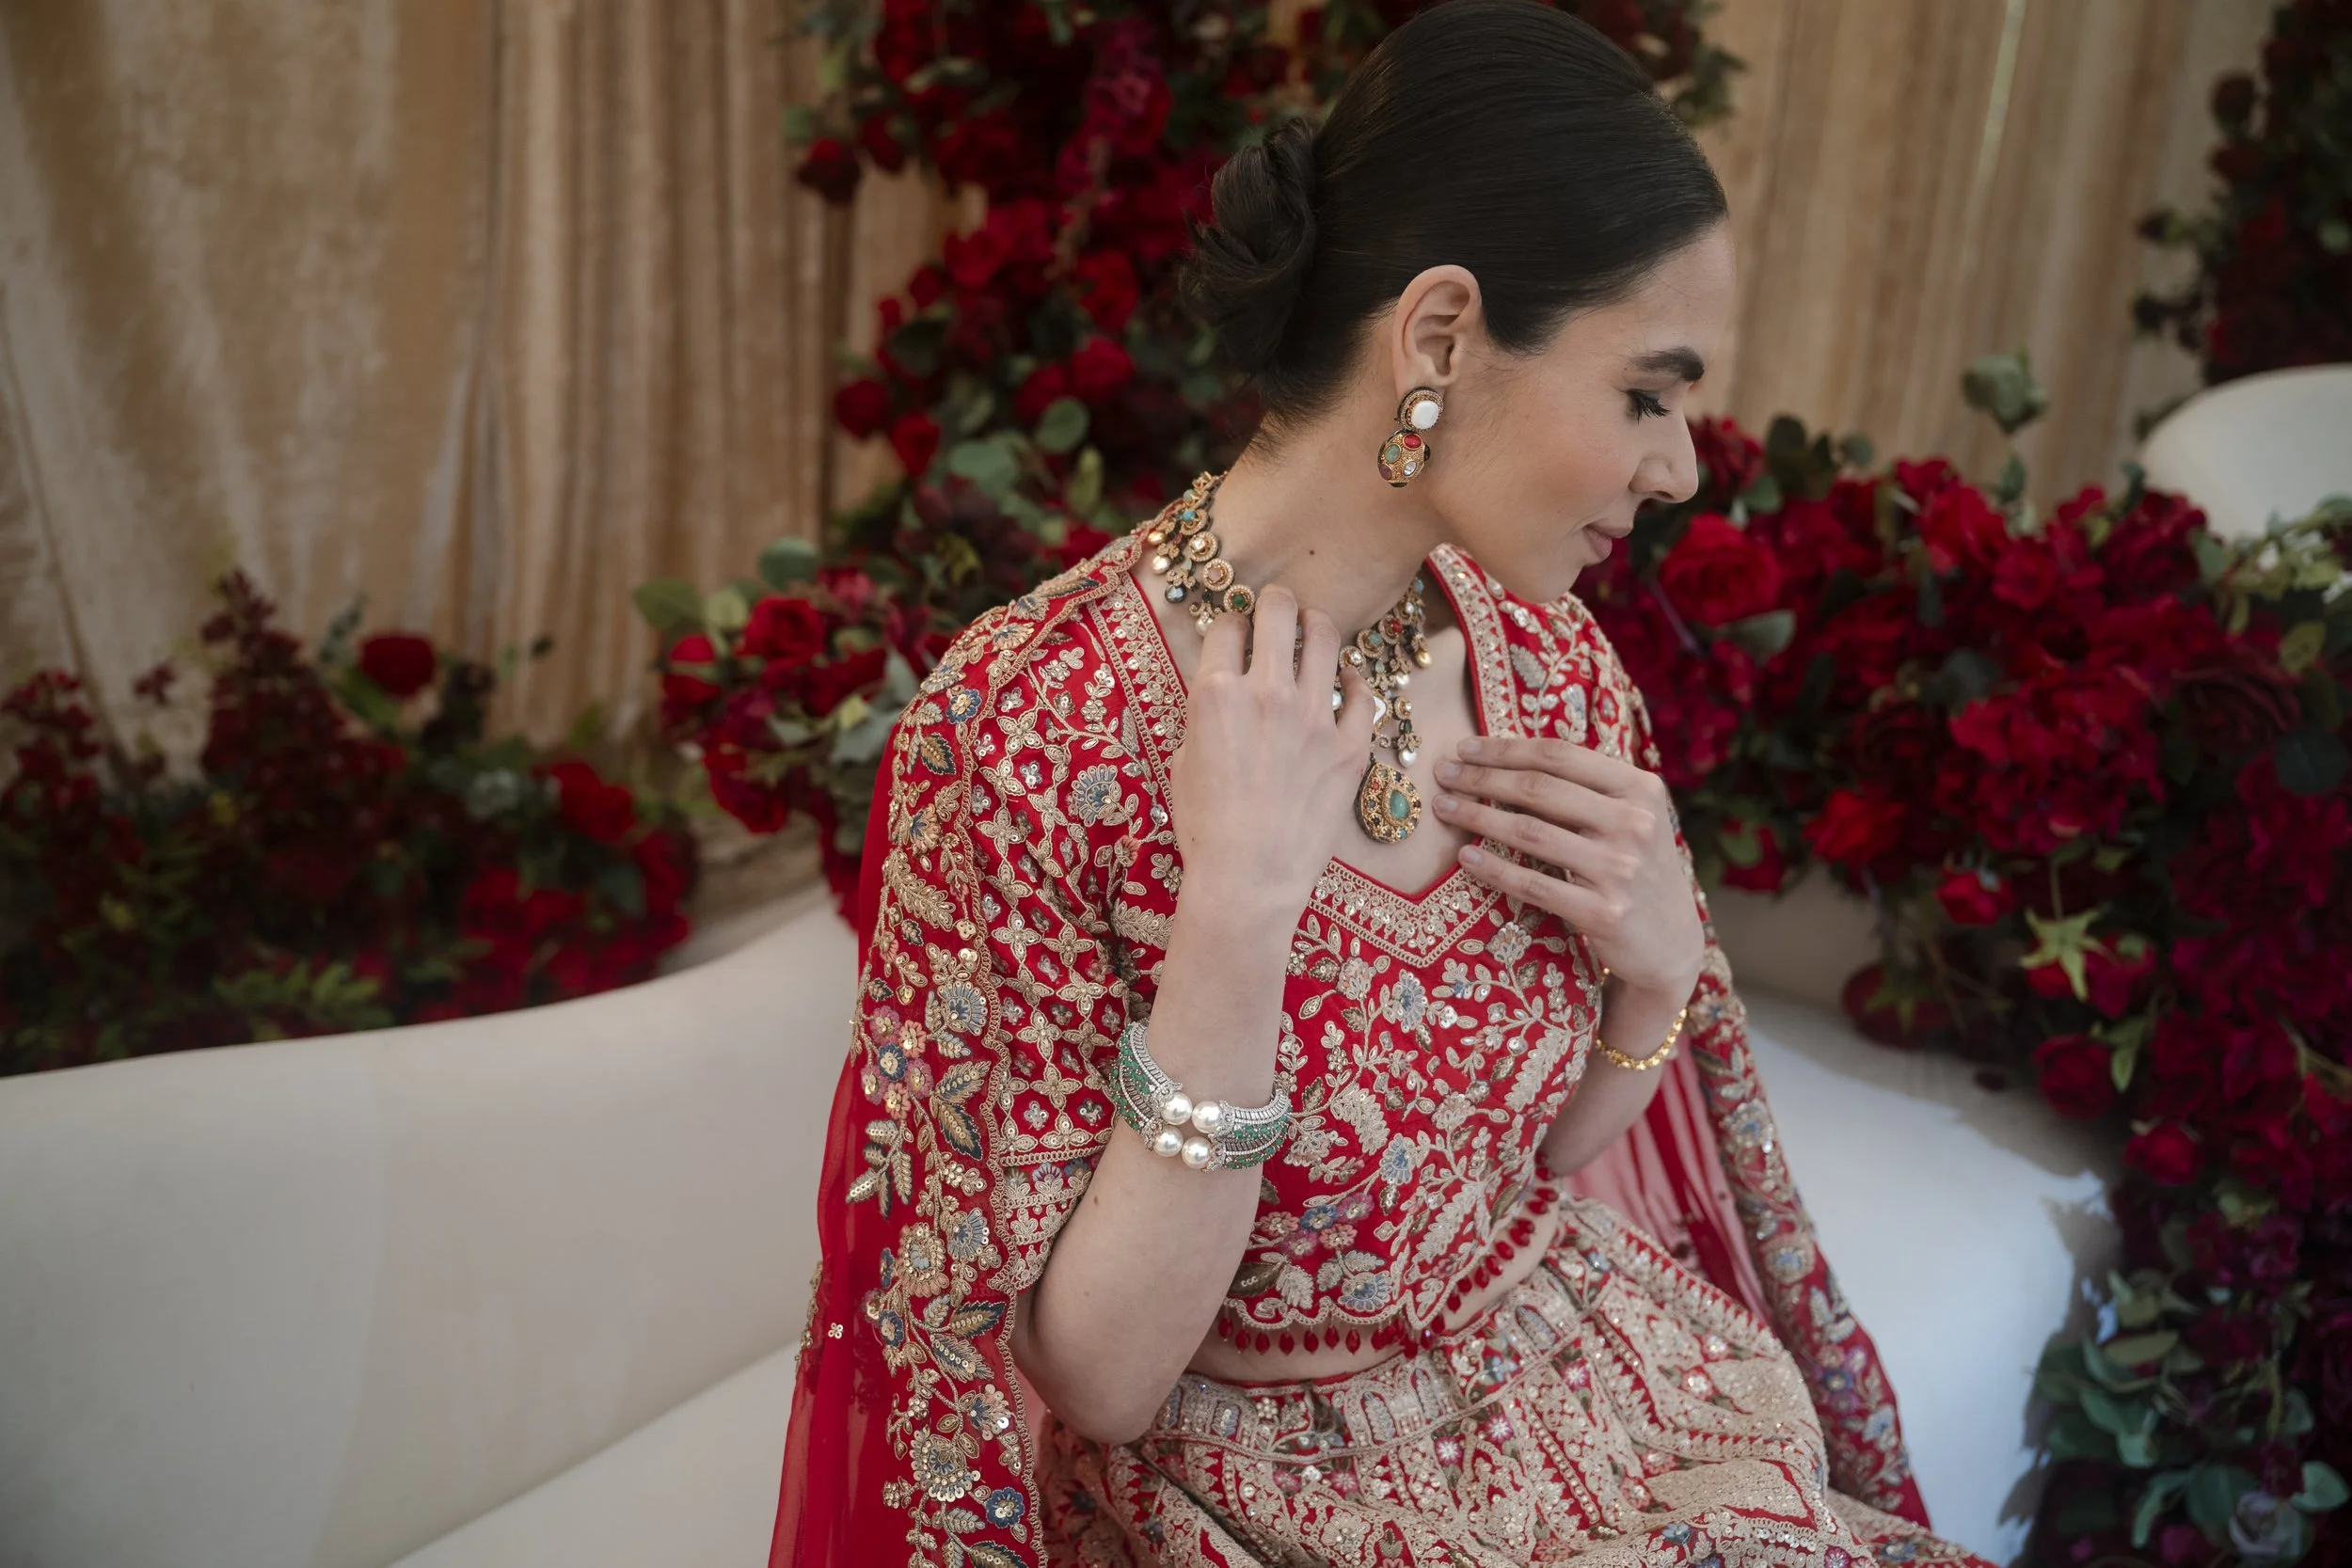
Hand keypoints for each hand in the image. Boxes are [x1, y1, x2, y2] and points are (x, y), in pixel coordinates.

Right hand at [1166, 587, 1376, 924]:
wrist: (1248, 878)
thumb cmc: (1206, 828)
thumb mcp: (1184, 761)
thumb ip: (1204, 717)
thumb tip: (1221, 696)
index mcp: (1216, 694)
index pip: (1227, 627)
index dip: (1230, 625)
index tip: (1236, 633)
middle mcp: (1267, 693)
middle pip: (1279, 612)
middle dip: (1277, 602)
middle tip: (1279, 606)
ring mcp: (1315, 717)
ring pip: (1326, 639)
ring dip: (1318, 627)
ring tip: (1315, 629)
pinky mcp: (1350, 746)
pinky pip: (1364, 695)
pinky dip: (1355, 683)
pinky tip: (1348, 683)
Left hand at [1432, 736, 1703, 999]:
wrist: (1670, 943)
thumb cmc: (1636, 870)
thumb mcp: (1629, 819)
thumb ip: (1587, 790)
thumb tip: (1508, 758)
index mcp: (1640, 789)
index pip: (1560, 756)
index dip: (1506, 749)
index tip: (1465, 748)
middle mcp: (1633, 823)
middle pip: (1539, 789)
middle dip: (1482, 778)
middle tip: (1443, 775)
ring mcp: (1620, 869)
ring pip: (1530, 833)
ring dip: (1478, 817)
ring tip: (1444, 808)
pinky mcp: (1604, 913)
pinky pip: (1534, 884)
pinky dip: (1494, 868)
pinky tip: (1466, 856)